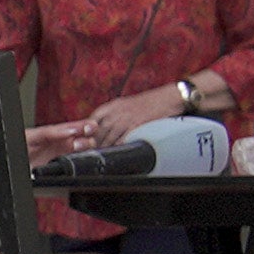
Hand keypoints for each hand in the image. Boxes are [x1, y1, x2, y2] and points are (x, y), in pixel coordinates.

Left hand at [73, 82, 194, 143]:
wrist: (169, 97)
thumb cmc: (149, 102)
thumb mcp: (126, 104)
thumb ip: (113, 115)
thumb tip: (102, 129)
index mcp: (112, 105)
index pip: (92, 120)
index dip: (87, 132)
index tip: (84, 142)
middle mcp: (116, 111)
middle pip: (98, 132)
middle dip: (93, 144)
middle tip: (89, 154)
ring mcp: (126, 119)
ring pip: (108, 138)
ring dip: (104, 149)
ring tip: (102, 156)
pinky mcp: (137, 125)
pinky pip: (123, 140)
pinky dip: (118, 148)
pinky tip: (118, 153)